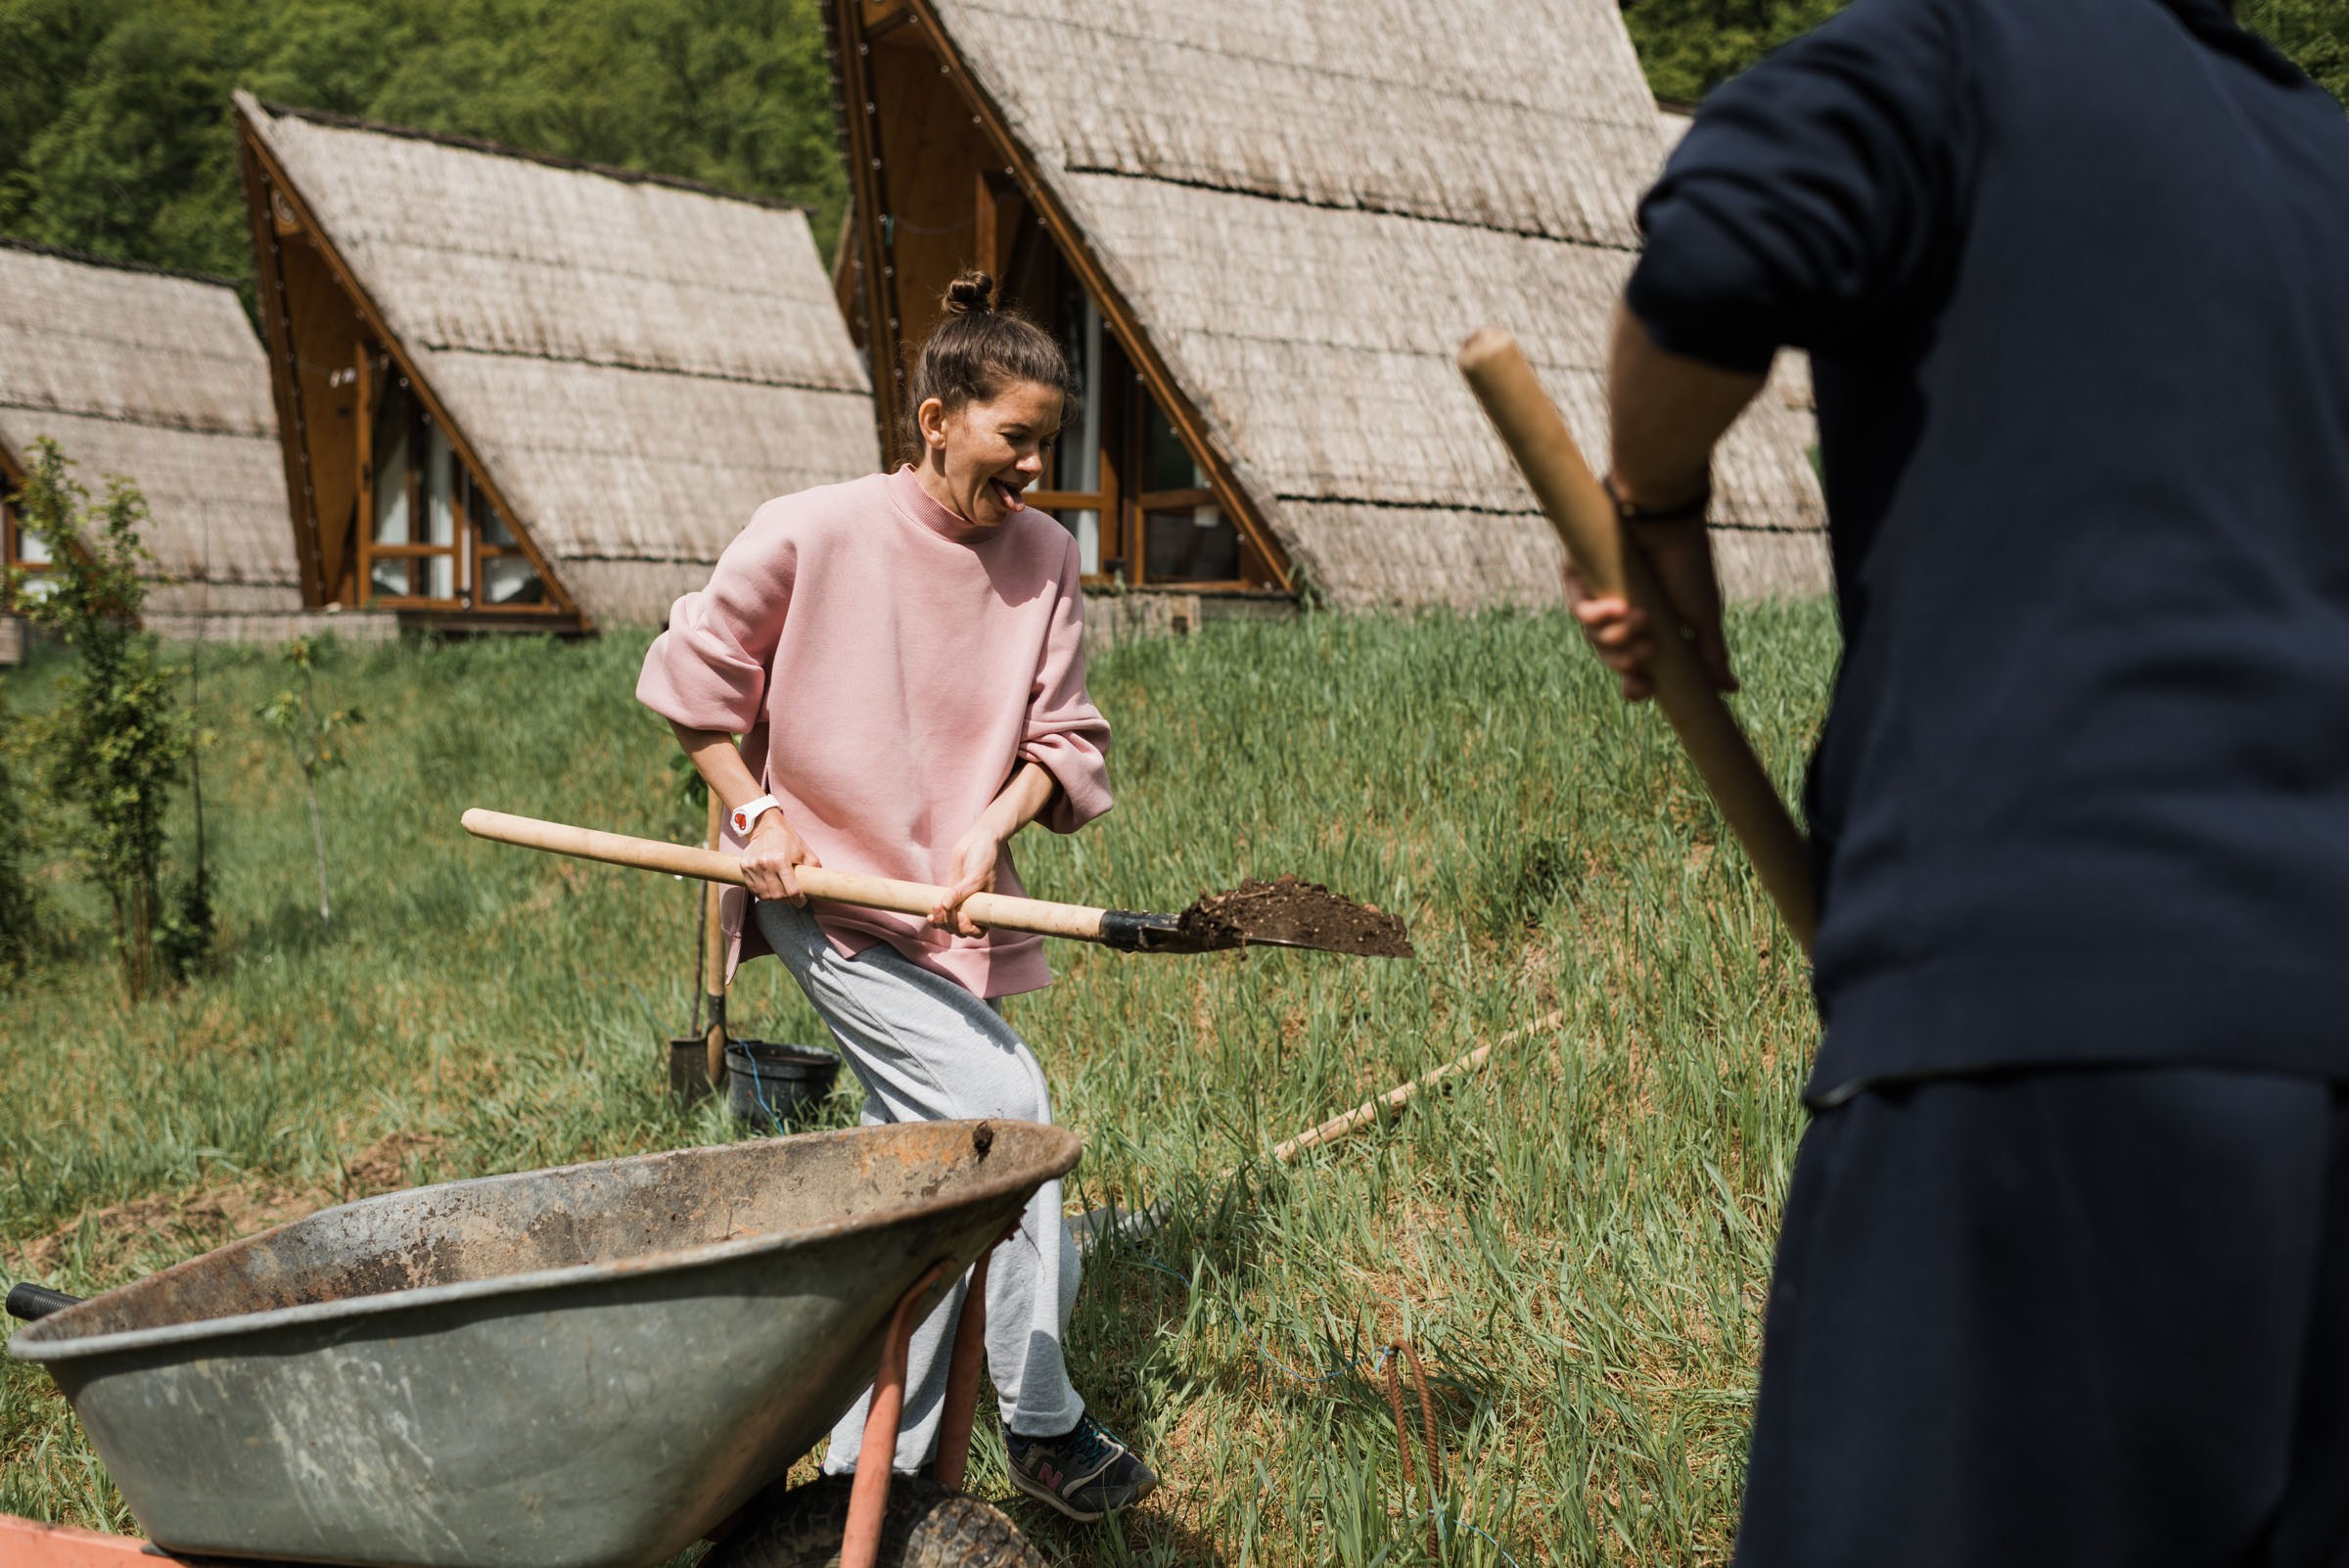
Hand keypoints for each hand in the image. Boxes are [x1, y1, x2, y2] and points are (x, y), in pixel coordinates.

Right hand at [739, 809, 818, 903]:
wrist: (765, 827)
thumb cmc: (788, 839)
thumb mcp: (805, 851)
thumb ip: (813, 868)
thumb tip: (819, 886)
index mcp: (781, 860)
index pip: (791, 890)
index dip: (799, 900)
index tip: (802, 901)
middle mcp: (765, 864)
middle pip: (777, 896)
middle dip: (787, 900)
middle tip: (792, 897)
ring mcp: (752, 866)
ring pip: (765, 895)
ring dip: (775, 898)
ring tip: (781, 893)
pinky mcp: (744, 867)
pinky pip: (754, 890)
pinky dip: (763, 893)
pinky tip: (770, 888)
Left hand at [930, 823, 1005, 936]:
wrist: (977, 840)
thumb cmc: (984, 858)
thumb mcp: (975, 875)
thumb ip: (961, 891)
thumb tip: (945, 906)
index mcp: (985, 908)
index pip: (978, 931)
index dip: (969, 930)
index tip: (962, 917)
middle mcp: (973, 908)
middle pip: (960, 929)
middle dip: (950, 924)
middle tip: (944, 909)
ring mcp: (960, 903)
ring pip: (948, 924)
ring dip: (941, 922)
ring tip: (935, 908)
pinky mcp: (948, 894)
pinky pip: (941, 912)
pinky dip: (935, 916)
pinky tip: (929, 914)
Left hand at [1563, 520, 1735, 701]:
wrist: (1670, 517)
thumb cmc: (1688, 563)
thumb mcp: (1703, 616)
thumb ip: (1711, 655)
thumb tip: (1730, 690)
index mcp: (1649, 628)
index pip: (1634, 668)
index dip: (1634, 684)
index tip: (1645, 689)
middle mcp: (1621, 615)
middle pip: (1611, 657)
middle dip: (1626, 662)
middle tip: (1647, 653)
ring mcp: (1599, 597)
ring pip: (1593, 637)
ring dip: (1618, 635)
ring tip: (1643, 618)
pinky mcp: (1579, 578)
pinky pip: (1578, 610)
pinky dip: (1597, 615)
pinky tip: (1619, 606)